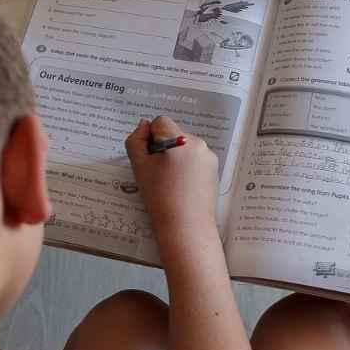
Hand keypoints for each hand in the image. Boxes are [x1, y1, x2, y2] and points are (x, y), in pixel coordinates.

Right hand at [125, 116, 218, 235]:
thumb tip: (144, 125)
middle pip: (173, 134)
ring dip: (175, 157)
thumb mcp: (139, 166)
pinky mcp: (214, 170)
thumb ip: (136, 140)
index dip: (150, 138)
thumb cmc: (159, 196)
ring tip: (170, 183)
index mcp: (180, 139)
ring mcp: (208, 156)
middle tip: (157, 174)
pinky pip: (195, 159)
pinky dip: (187, 167)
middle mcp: (198, 143)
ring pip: (184, 147)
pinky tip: (182, 187)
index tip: (149, 159)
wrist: (186, 226)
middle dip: (163, 148)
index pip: (160, 122)